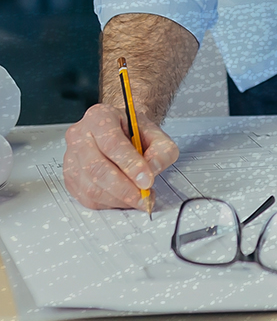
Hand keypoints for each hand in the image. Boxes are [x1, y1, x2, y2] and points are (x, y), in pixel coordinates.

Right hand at [63, 103, 178, 209]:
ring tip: (138, 198)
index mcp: (100, 117)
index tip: (147, 180)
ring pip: (90, 186)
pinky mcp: (70, 178)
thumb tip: (152, 170)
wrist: (122, 131)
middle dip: (123, 188)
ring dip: (117, 198)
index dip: (130, 164)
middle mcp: (80, 135)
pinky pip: (86, 198)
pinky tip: (124, 199)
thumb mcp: (157, 134)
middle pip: (96, 167)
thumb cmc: (135, 131)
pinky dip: (108, 203)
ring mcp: (71, 158)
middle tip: (143, 196)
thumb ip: (161, 151)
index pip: (112, 143)